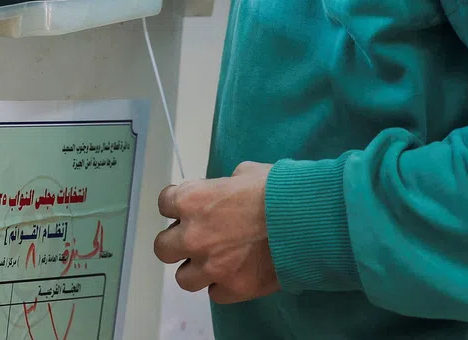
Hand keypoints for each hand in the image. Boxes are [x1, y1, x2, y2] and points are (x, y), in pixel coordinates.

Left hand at [154, 162, 278, 304]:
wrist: (304, 221)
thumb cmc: (275, 189)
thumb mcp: (243, 173)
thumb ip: (222, 186)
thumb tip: (223, 193)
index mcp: (191, 200)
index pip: (164, 204)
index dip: (176, 204)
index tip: (186, 207)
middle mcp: (193, 235)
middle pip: (163, 247)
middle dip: (177, 242)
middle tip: (196, 237)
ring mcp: (211, 266)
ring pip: (184, 278)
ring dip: (196, 269)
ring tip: (214, 260)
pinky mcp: (233, 289)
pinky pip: (215, 293)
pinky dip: (222, 285)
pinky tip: (235, 273)